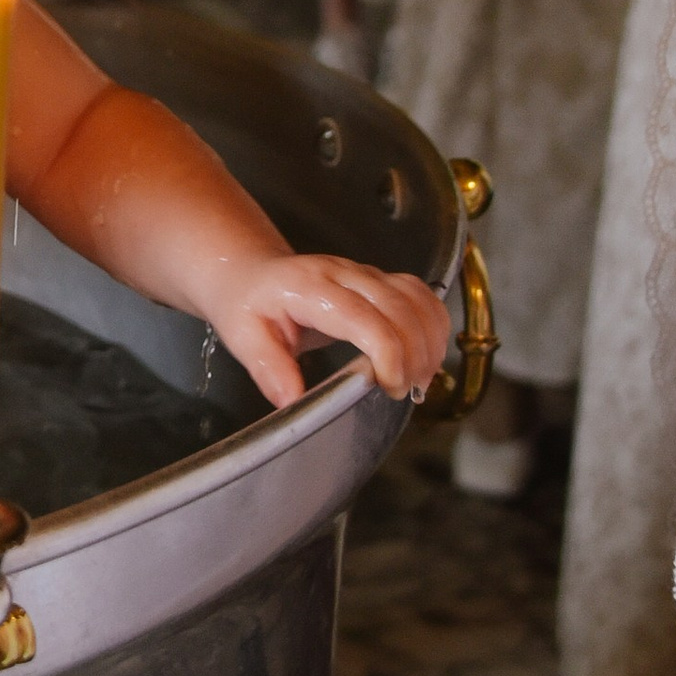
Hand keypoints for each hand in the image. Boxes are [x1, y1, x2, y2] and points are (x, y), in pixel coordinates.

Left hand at [212, 254, 449, 411]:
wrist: (250, 273)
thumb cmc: (246, 306)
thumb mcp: (242, 338)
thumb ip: (268, 368)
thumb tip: (291, 401)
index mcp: (308, 287)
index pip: (363, 316)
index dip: (388, 352)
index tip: (391, 387)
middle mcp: (343, 273)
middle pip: (400, 307)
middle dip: (414, 354)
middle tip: (404, 392)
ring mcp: (366, 273)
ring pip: (417, 298)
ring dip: (430, 340)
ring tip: (420, 379)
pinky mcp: (380, 279)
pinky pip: (421, 294)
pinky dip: (434, 325)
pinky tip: (427, 355)